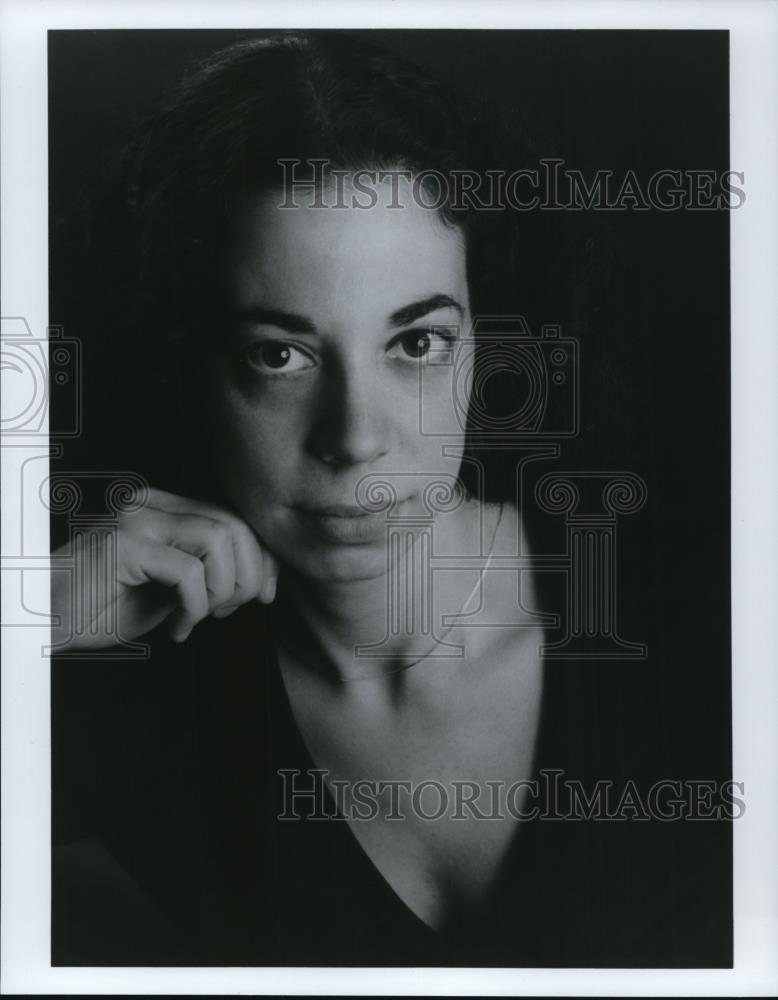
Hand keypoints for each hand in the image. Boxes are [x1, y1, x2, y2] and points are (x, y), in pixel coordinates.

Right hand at [50, 487, 277, 650]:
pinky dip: (195, 607)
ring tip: (201, 616)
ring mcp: (136, 520)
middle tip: (230, 611)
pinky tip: (178, 626)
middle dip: (249, 574)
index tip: (265, 594)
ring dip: (223, 589)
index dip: (261, 557)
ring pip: (219, 539)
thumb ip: (207, 573)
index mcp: (163, 506)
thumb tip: (259, 581)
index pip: (233, 518)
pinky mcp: (125, 545)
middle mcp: (151, 503)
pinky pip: (188, 572)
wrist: (44, 619)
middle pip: (234, 524)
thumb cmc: (100, 606)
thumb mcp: (167, 587)